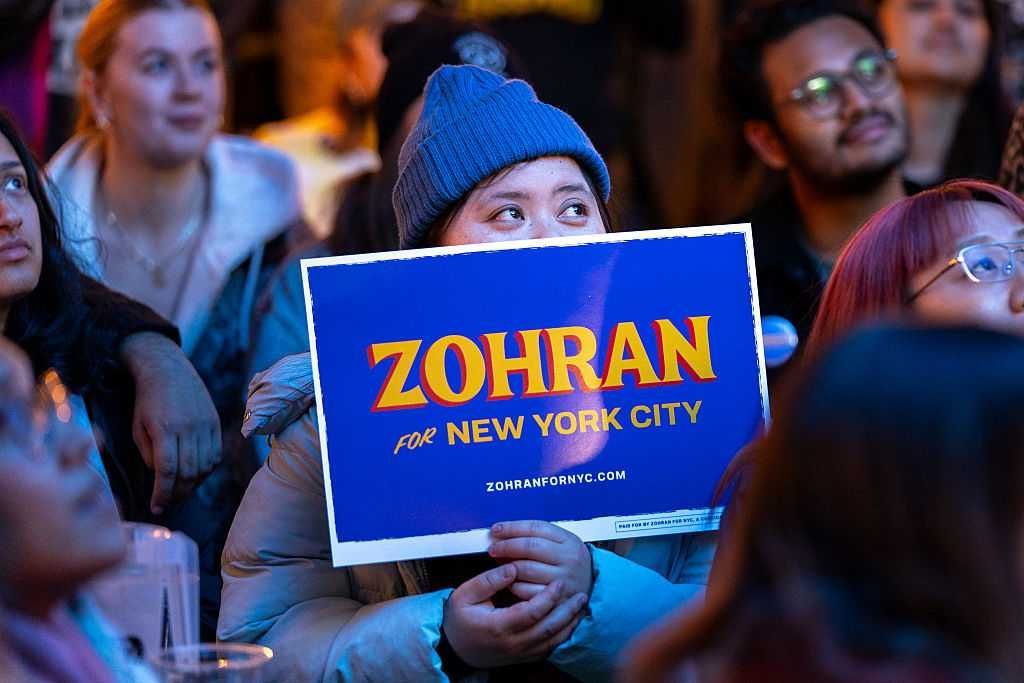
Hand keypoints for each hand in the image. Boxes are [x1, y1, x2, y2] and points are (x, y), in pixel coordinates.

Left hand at [121, 333, 221, 513]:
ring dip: (193, 484)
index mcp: (165, 429)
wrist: (168, 370)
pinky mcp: (215, 423)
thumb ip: (149, 456)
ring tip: (181, 490)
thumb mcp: (138, 428)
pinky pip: (215, 455)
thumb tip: (162, 478)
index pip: (168, 471)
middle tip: (168, 503)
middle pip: (190, 473)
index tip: (156, 507)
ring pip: (205, 467)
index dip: (162, 494)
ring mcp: (206, 425)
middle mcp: (189, 428)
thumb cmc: (147, 401)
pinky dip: (206, 470)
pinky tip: (194, 473)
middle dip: (178, 494)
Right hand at [442, 564, 587, 668]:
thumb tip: (512, 568)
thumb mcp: (464, 595)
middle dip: (567, 611)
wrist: (453, 649)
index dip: (548, 597)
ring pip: (552, 641)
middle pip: (548, 629)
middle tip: (580, 594)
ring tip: (580, 606)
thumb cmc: (458, 620)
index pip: (532, 612)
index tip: (558, 583)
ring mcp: (519, 653)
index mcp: (498, 626)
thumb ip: (488, 580)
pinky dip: (562, 636)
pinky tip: (569, 622)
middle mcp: (512, 643)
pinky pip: (548, 649)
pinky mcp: (523, 657)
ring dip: (569, 624)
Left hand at [489, 521, 593, 601]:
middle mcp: (568, 559)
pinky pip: (526, 591)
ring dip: (507, 567)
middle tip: (493, 548)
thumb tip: (505, 532)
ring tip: (500, 565)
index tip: (496, 530)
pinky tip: (510, 582)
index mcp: (568, 541)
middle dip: (506, 546)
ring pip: (525, 569)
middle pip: (529, 547)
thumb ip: (539, 536)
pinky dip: (513, 585)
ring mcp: (562, 580)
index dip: (512, 527)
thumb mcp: (563, 543)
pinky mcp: (555, 600)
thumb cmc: (570, 563)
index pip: (535, 528)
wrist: (592, 588)